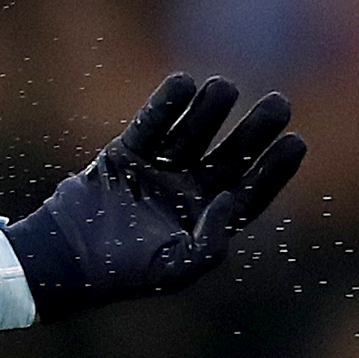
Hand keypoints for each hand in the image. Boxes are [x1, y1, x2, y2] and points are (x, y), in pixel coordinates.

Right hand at [4, 73, 305, 322]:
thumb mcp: (177, 269)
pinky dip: (165, 105)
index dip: (274, 168)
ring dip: (210, 110)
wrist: (63, 259)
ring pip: (191, 133)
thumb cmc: (122, 274)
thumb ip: (212, 241)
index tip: (295, 142)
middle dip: (254, 130)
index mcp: (205, 222)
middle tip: (280, 103)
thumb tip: (233, 198)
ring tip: (226, 86)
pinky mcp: (124, 155)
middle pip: (230, 155)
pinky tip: (184, 83)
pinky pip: (149, 125)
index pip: (250, 190)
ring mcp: (155, 171)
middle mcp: (186, 192)